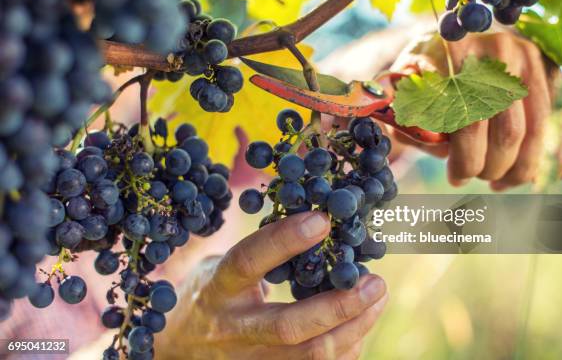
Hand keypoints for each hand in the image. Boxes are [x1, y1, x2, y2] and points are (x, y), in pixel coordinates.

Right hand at [154, 211, 387, 359]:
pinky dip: (345, 349)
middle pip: (288, 327)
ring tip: (377, 298)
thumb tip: (320, 226)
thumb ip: (260, 254)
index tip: (323, 221)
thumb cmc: (209, 295)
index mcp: (218, 289)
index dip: (284, 241)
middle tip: (374, 281)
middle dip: (338, 305)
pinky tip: (360, 326)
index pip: (248, 263)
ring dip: (353, 329)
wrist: (177, 348)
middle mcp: (232, 329)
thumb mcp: (219, 267)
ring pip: (309, 356)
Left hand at [391, 32, 561, 190]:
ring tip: (499, 180)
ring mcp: (527, 57)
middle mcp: (495, 50)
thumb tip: (443, 152)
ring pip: (535, 131)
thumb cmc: (423, 75)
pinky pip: (558, 120)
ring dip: (518, 168)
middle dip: (492, 166)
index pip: (467, 120)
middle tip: (478, 176)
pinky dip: (552, 154)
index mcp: (454, 53)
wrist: (451, 37)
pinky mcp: (548, 68)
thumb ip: (412, 123)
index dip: (466, 159)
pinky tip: (530, 174)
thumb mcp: (406, 93)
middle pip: (507, 130)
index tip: (456, 177)